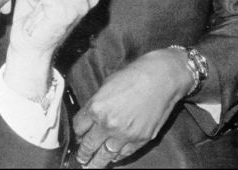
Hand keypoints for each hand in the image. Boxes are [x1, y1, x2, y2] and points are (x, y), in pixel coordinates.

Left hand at [73, 48, 192, 166]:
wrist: (161, 79)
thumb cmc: (134, 77)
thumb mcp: (106, 85)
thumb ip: (95, 104)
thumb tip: (89, 118)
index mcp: (97, 108)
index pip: (78, 127)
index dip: (77, 133)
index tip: (78, 137)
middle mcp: (108, 124)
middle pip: (89, 145)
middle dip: (83, 154)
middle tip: (80, 159)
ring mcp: (124, 134)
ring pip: (105, 155)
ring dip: (96, 162)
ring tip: (91, 166)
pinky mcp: (140, 139)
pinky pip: (123, 154)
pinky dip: (116, 158)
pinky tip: (112, 159)